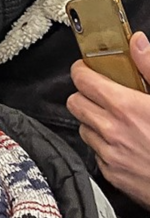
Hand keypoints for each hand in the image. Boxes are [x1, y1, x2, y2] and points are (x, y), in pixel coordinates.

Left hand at [67, 32, 149, 209]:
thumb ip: (149, 67)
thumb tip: (137, 43)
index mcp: (125, 107)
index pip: (81, 79)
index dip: (83, 70)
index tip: (88, 68)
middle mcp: (111, 130)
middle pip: (75, 102)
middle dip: (86, 94)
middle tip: (103, 93)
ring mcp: (109, 154)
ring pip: (83, 127)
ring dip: (94, 120)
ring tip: (117, 119)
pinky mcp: (112, 174)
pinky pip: (95, 152)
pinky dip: (104, 145)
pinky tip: (125, 142)